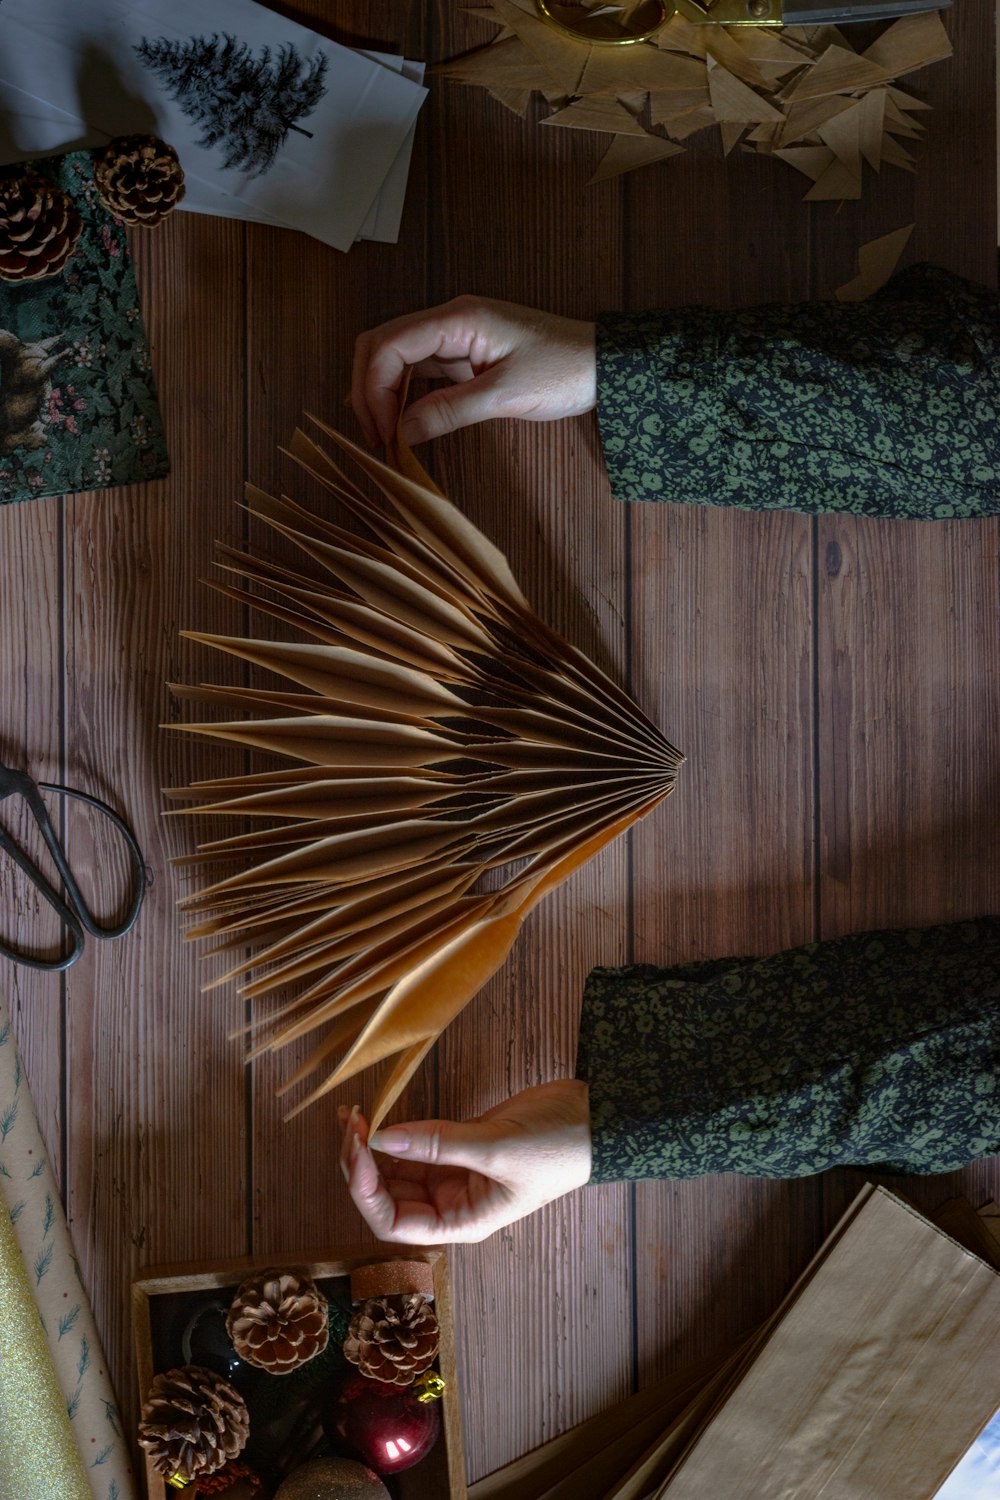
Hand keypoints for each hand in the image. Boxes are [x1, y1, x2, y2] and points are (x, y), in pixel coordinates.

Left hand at [338, 1080, 591, 1244]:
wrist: (596, 1116)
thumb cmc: (559, 1146)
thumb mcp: (497, 1146)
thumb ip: (438, 1144)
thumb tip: (382, 1138)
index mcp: (463, 1221)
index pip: (395, 1223)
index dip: (367, 1192)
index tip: (359, 1150)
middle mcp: (452, 1203)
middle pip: (387, 1197)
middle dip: (361, 1165)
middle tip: (349, 1123)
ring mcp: (454, 1173)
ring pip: (395, 1169)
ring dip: (370, 1147)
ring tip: (351, 1114)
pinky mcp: (458, 1144)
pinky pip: (413, 1143)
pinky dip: (391, 1131)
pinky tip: (373, 1114)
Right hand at [350, 296, 596, 447]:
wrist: (602, 364)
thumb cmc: (563, 370)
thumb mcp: (505, 395)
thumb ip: (450, 410)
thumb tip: (403, 431)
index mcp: (457, 319)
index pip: (389, 345)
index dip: (374, 389)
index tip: (383, 432)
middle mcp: (449, 320)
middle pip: (382, 345)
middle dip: (369, 389)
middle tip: (376, 437)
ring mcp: (455, 337)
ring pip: (396, 357)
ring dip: (383, 393)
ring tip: (385, 436)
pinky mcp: (465, 354)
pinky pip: (420, 369)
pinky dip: (404, 395)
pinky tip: (403, 422)